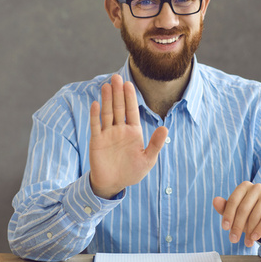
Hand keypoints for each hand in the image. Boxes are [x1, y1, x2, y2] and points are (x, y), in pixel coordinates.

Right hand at [89, 74, 167, 198]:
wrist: (113, 184)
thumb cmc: (132, 172)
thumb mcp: (147, 160)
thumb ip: (155, 144)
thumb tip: (165, 128)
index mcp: (133, 131)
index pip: (132, 110)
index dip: (130, 97)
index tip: (129, 84)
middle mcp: (120, 129)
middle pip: (119, 107)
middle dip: (118, 93)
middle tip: (116, 77)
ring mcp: (108, 134)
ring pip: (107, 113)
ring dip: (106, 100)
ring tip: (106, 85)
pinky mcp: (97, 141)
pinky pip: (96, 126)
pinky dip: (95, 115)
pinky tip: (96, 104)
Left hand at [213, 182, 260, 246]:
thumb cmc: (250, 216)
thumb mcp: (236, 213)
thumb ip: (225, 207)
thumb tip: (215, 201)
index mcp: (245, 186)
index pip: (233, 200)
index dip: (228, 215)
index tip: (224, 228)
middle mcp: (257, 187)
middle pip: (243, 208)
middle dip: (237, 226)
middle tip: (233, 240)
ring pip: (255, 215)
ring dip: (249, 231)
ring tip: (246, 243)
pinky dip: (260, 229)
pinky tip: (254, 238)